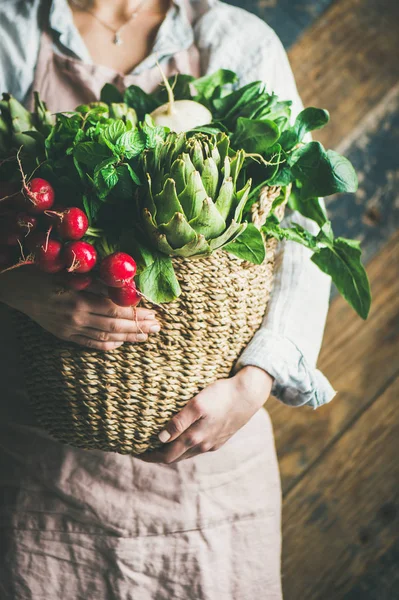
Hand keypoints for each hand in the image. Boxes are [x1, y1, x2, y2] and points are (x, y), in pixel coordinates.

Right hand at [0, 266, 159, 349]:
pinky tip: (121, 343)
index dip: (137, 313)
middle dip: (139, 327)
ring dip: (128, 337)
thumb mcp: (71, 270)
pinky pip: (90, 344)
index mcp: (80, 299)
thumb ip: (97, 279)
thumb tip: (124, 284)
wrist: (14, 286)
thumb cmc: (44, 270)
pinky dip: (108, 345)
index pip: (116, 310)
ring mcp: (70, 329)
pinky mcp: (63, 335)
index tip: (154, 312)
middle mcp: (77, 317)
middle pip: (115, 326)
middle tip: (158, 326)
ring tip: (146, 336)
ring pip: (106, 337)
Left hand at [139, 366, 272, 463]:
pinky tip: (183, 437)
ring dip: (172, 451)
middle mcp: (203, 445)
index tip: (135, 451)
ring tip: (159, 444)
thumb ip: (179, 422)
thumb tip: (161, 438)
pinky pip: (198, 447)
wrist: (249, 394)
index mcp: (195, 438)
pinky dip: (185, 446)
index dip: (149, 455)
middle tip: (141, 449)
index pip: (166, 455)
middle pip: (175, 457)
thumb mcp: (197, 404)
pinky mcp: (221, 438)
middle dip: (157, 455)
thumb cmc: (221, 395)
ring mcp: (213, 443)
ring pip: (187, 453)